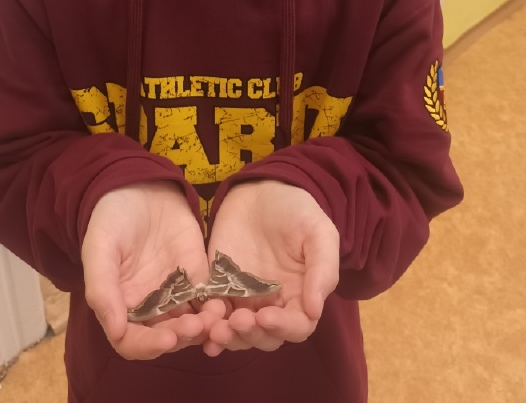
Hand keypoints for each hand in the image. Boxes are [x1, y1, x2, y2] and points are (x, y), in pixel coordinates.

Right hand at [82, 180, 221, 359]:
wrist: (139, 187)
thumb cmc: (111, 219)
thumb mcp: (99, 249)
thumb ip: (103, 289)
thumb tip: (115, 331)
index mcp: (121, 305)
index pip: (132, 341)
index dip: (148, 346)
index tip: (166, 338)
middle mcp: (149, 306)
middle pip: (166, 336)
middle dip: (181, 337)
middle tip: (195, 327)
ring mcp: (176, 292)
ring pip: (191, 323)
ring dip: (202, 327)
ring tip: (213, 320)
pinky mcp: (197, 275)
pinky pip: (209, 299)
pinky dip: (217, 308)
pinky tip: (224, 307)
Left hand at [203, 180, 339, 355]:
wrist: (260, 189)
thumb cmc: (296, 210)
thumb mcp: (318, 233)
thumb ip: (322, 270)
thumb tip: (315, 310)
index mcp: (301, 296)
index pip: (296, 326)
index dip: (283, 327)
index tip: (266, 317)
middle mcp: (273, 305)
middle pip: (265, 336)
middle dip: (251, 335)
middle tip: (236, 321)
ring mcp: (244, 299)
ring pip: (238, 332)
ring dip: (228, 337)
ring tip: (215, 330)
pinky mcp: (219, 288)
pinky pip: (214, 314)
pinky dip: (208, 326)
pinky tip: (202, 327)